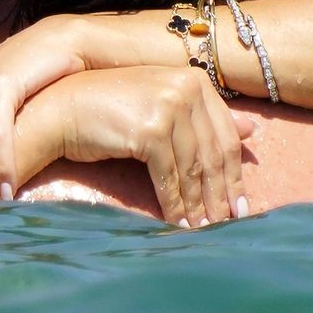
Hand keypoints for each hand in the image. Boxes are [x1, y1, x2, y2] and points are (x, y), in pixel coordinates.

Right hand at [53, 66, 255, 226]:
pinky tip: (178, 225)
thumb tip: (252, 130)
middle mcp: (186, 88)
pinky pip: (170, 178)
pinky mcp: (150, 130)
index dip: (233, 175)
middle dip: (220, 196)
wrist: (60, 109)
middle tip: (227, 227)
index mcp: (194, 80)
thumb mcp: (161, 105)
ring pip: (193, 170)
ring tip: (204, 232)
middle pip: (213, 154)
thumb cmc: (109, 109)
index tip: (239, 206)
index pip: (225, 136)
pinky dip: (176, 206)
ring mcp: (168, 107)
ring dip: (199, 207)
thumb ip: (203, 116)